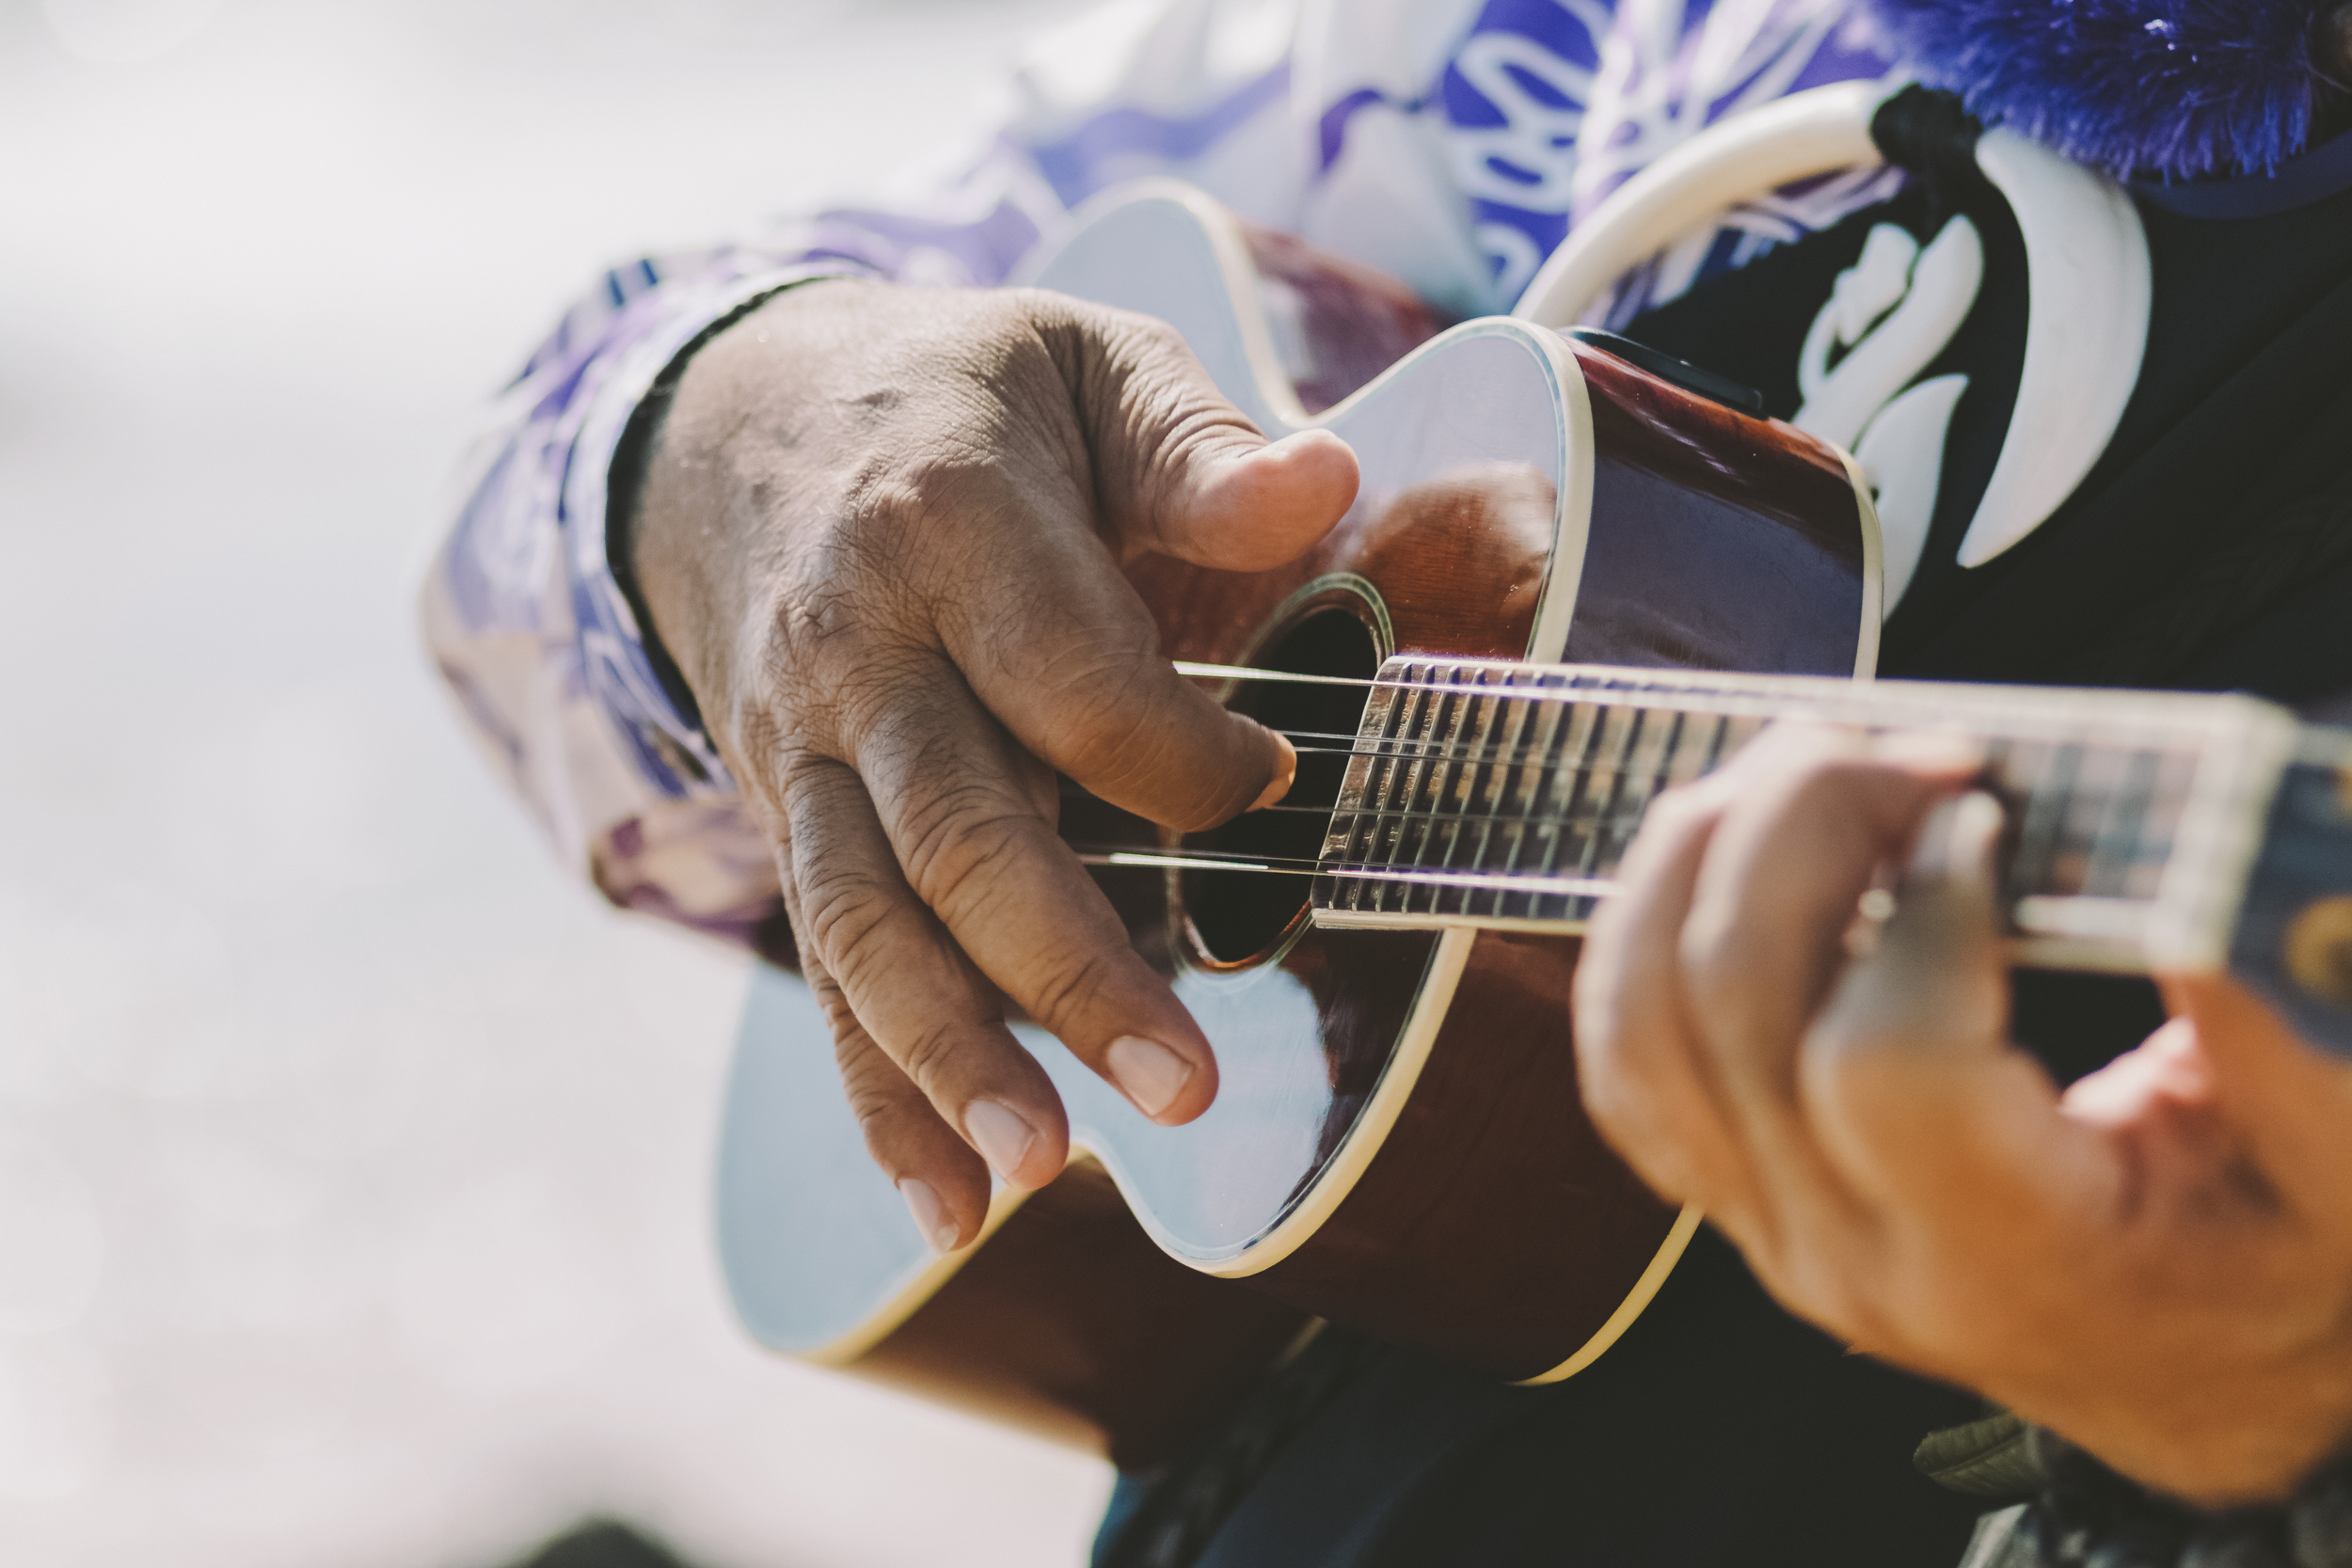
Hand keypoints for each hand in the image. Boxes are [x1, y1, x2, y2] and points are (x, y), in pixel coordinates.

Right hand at [631, 280, 1358, 1253]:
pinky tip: (944, 1209)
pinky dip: (876, 1094)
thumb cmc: (955, 399)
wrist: (733, 426)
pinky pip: (824, 967)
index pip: (1070, 677)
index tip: (1280, 786)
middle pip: (955, 830)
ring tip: (1044, 1169)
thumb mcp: (1081, 361)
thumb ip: (1197, 441)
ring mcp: (806, 748)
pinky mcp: (787, 821)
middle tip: (1184, 1085)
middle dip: (1068, 967)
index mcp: (951, 522)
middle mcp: (859, 650)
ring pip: (865, 921)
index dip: (1183, 753)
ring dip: (951, 1055)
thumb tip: (1322, 489)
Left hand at [1573, 725, 2351, 1504]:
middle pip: (1733, 1005)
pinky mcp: (1730, 1188)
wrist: (2198, 1374)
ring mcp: (1770, 1226)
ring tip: (1813, 767)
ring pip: (1645, 1018)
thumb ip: (2281, 1035)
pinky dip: (1649, 926)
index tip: (1991, 811)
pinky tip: (1736, 849)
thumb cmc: (2278, 1268)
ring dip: (1703, 854)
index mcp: (2015, 1260)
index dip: (1920, 911)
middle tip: (1906, 748)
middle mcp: (1855, 1253)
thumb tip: (2201, 877)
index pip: (1883, 1069)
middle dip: (1797, 825)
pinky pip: (1628, 1053)